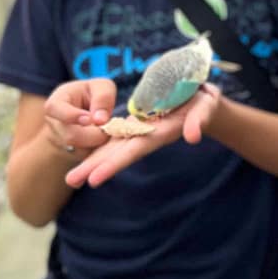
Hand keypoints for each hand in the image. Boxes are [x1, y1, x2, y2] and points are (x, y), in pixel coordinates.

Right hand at [42, 79, 118, 156]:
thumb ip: (103, 97)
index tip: (89, 120)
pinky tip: (105, 138)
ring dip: (98, 141)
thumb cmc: (93, 95)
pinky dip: (99, 149)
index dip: (71, 116)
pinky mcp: (71, 154)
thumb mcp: (102, 87)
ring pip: (80, 149)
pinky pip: (87, 156)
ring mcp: (60, 141)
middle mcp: (54, 123)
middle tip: (108, 128)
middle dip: (94, 134)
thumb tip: (101, 120)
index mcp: (56, 102)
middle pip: (70, 135)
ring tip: (107, 130)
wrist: (85, 111)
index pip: (54, 108)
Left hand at [64, 85, 221, 188]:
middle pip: (118, 153)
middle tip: (70, 181)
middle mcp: (149, 134)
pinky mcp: (140, 122)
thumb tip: (193, 137)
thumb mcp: (206, 106)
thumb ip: (200, 119)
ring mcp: (143, 129)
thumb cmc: (205, 100)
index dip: (114, 164)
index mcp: (162, 131)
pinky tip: (84, 153)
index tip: (93, 179)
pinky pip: (117, 135)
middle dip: (96, 166)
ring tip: (71, 178)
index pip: (134, 150)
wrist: (203, 97)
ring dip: (94, 160)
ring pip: (114, 146)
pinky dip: (100, 145)